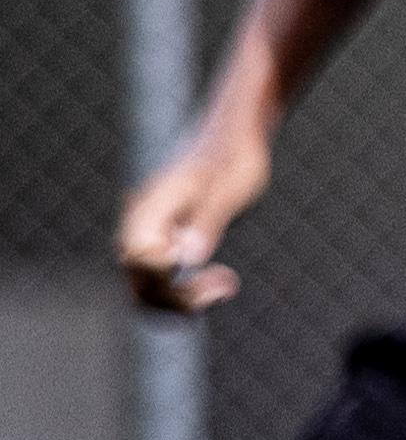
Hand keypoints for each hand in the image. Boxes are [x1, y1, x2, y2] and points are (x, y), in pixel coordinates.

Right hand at [115, 106, 273, 314]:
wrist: (233, 138)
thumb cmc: (234, 159)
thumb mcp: (229, 190)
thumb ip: (207, 222)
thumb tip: (187, 258)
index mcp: (149, 208)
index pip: (140, 261)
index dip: (169, 279)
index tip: (214, 275)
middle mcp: (137, 224)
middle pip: (138, 282)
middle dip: (179, 298)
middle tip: (227, 286)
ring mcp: (145, 235)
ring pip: (144, 288)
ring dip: (180, 300)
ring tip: (223, 288)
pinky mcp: (159, 241)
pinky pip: (156, 279)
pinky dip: (180, 292)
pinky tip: (215, 284)